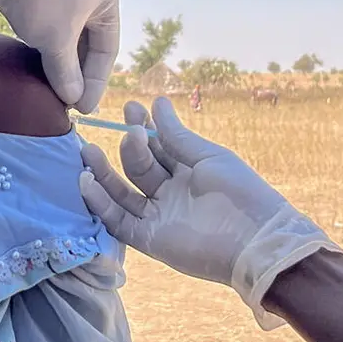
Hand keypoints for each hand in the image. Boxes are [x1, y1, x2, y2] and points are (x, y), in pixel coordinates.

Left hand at [0, 0, 118, 113]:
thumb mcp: (56, 40)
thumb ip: (65, 72)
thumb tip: (72, 98)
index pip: (107, 50)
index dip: (96, 82)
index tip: (83, 109)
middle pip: (88, 44)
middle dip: (78, 73)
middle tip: (68, 103)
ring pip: (67, 36)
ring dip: (60, 63)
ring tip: (53, 92)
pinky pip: (49, 28)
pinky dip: (46, 48)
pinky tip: (39, 69)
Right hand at [80, 97, 340, 328]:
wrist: (255, 239)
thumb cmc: (239, 191)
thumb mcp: (207, 156)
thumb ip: (176, 135)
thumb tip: (157, 102)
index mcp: (187, 172)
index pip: (157, 147)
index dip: (143, 128)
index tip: (132, 108)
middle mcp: (169, 193)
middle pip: (139, 168)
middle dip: (129, 146)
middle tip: (127, 130)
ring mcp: (158, 217)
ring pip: (122, 194)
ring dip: (104, 174)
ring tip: (89, 151)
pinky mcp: (149, 240)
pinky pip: (118, 221)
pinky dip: (101, 203)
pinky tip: (87, 183)